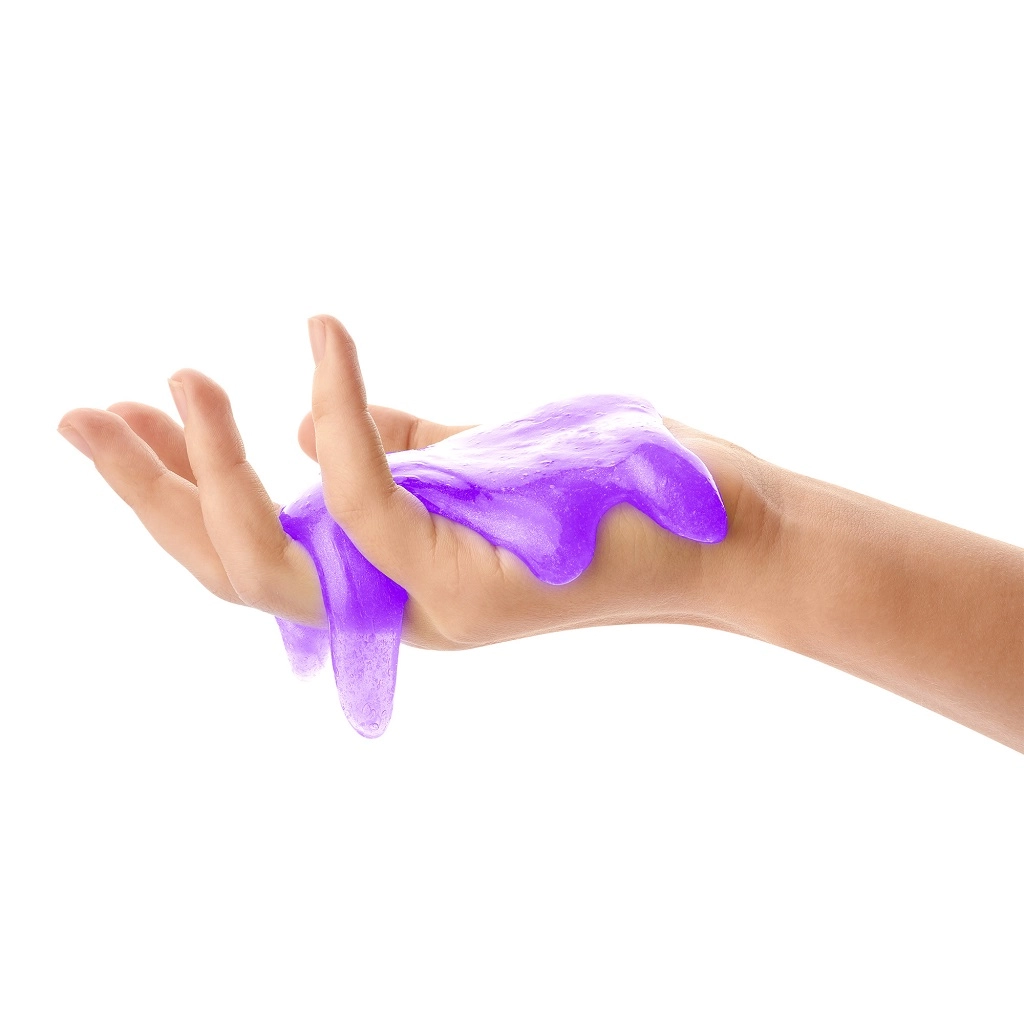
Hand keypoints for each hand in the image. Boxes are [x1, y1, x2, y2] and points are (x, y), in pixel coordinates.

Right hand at [58, 316, 765, 649]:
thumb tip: (307, 432)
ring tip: (170, 378)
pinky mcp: (467, 586)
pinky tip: (320, 336)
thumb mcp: (479, 461)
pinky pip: (369, 502)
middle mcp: (393, 606)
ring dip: (206, 466)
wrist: (721, 531)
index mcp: (389, 577)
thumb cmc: (609, 491)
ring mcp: (425, 607)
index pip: (251, 549)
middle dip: (148, 494)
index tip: (126, 411)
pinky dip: (338, 415)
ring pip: (273, 559)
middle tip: (77, 414)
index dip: (174, 490)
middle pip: (232, 571)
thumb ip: (396, 452)